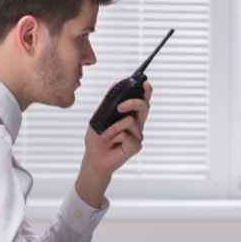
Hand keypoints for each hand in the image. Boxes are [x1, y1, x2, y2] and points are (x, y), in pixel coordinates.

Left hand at [76, 81, 152, 206]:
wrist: (94, 158)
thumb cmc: (97, 139)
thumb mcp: (99, 117)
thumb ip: (108, 103)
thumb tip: (114, 85)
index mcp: (130, 116)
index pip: (141, 101)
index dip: (146, 91)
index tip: (145, 83)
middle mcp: (136, 124)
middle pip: (144, 107)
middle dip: (133, 102)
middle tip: (120, 107)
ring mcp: (137, 135)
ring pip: (131, 121)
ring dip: (114, 127)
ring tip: (106, 135)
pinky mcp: (136, 146)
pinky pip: (126, 135)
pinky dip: (114, 137)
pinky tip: (112, 144)